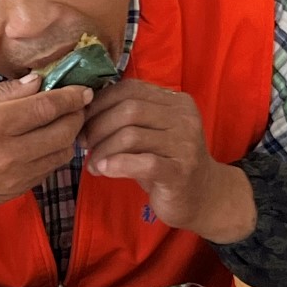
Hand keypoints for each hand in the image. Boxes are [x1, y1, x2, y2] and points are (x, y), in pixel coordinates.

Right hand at [0, 76, 92, 237]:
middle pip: (63, 132)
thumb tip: (36, 82)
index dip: (71, 96)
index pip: (47, 108)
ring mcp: (14, 177)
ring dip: (68, 137)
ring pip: (60, 155)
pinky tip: (44, 144)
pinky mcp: (14, 192)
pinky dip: (52, 155)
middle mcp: (10, 153)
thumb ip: (2, 93)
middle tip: (77, 104)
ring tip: (63, 123)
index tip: (83, 88)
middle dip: (76, 115)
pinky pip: (46, 172)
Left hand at [79, 80, 254, 243]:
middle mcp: (184, 118)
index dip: (100, 103)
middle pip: (129, 110)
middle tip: (83, 143)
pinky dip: (116, 165)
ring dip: (103, 149)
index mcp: (176, 102)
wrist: (203, 196)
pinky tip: (104, 170)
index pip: (130, 89)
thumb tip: (83, 108)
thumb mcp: (150, 132)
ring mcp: (185, 145)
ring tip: (93, 163)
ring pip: (131, 135)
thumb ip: (128, 116)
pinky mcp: (181, 172)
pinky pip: (142, 163)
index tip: (82, 119)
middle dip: (97, 126)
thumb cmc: (167, 162)